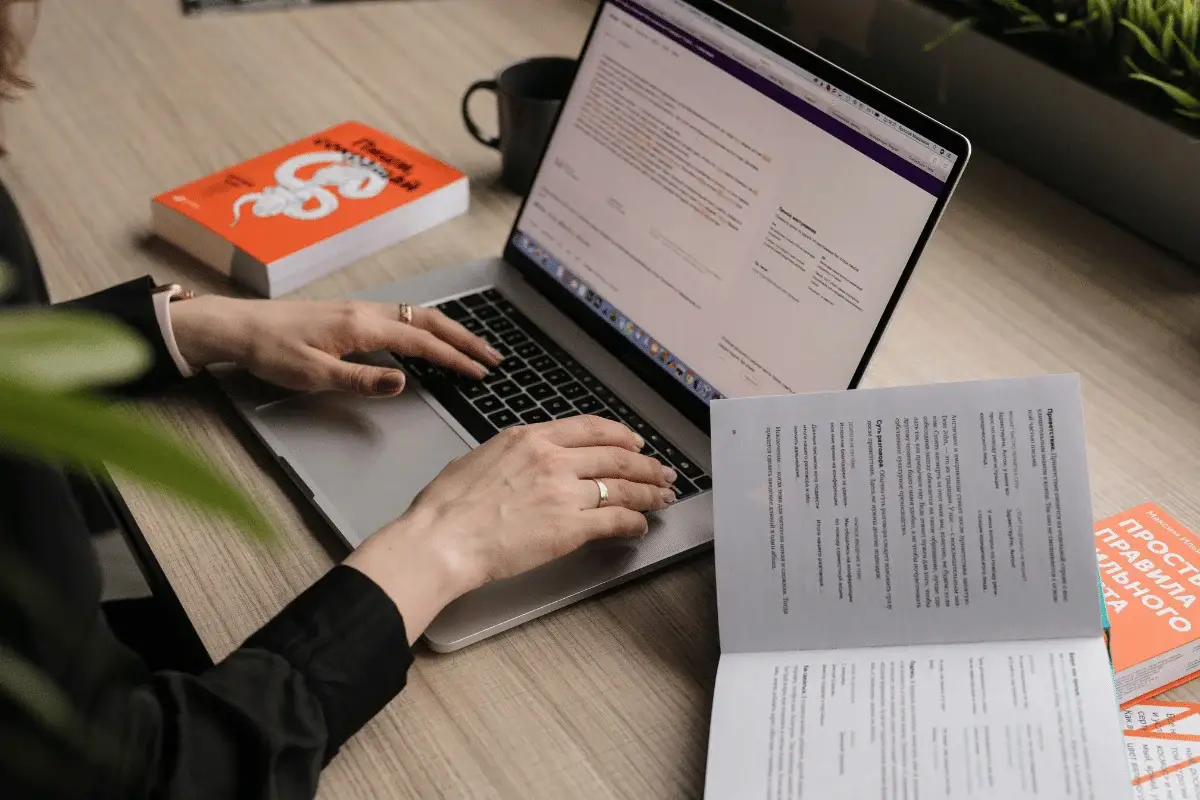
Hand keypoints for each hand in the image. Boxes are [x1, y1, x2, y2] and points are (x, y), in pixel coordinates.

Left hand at [170, 296, 501, 395]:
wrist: (238, 327)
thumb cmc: (270, 352)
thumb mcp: (313, 375)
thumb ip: (361, 379)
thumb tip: (403, 381)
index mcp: (363, 326)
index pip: (422, 342)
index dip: (455, 358)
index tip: (481, 372)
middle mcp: (367, 312)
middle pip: (429, 321)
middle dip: (465, 339)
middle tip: (494, 356)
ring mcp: (360, 311)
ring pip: (418, 316)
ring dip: (449, 331)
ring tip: (472, 348)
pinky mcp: (351, 315)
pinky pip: (402, 317)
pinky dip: (427, 327)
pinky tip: (429, 339)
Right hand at [344, 416, 678, 640]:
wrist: (442, 538)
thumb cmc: (447, 506)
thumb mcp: (481, 457)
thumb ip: (514, 454)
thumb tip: (526, 460)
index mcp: (531, 438)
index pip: (592, 429)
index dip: (622, 436)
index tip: (635, 443)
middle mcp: (553, 460)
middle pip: (616, 457)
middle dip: (646, 466)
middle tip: (662, 472)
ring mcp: (565, 493)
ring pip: (623, 488)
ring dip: (649, 494)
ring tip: (663, 497)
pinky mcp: (571, 528)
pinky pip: (616, 520)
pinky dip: (634, 522)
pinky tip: (640, 526)